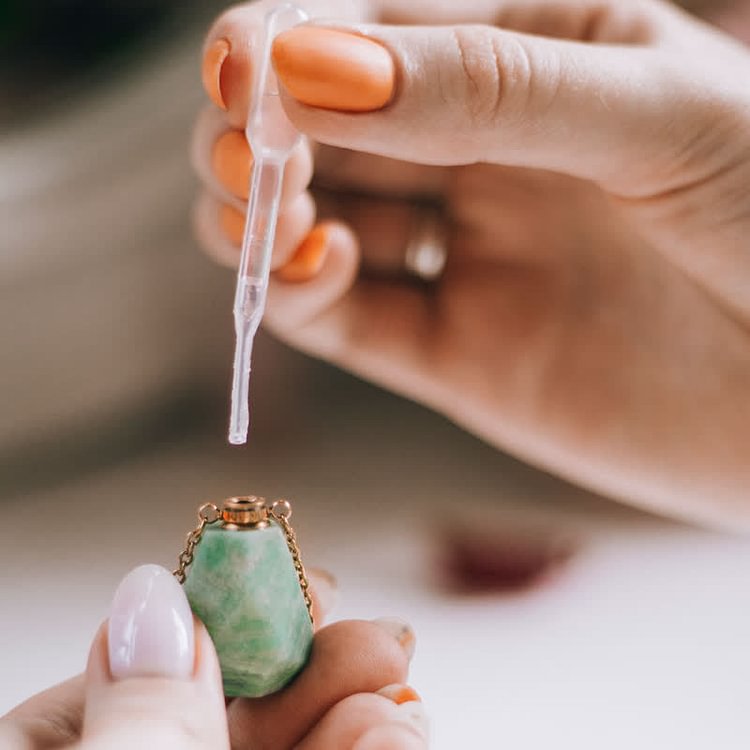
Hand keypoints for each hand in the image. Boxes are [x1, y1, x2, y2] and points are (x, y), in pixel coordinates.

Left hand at [0, 565, 425, 748]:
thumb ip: (136, 715)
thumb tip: (153, 591)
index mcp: (68, 749)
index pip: (159, 661)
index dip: (242, 619)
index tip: (308, 588)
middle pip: (240, 705)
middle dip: (319, 667)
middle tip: (379, 644)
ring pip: (293, 746)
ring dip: (358, 714)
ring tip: (400, 703)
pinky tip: (398, 732)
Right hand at [192, 0, 749, 527]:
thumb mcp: (658, 114)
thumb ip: (491, 85)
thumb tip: (315, 64)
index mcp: (527, 57)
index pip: (367, 29)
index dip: (282, 43)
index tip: (240, 72)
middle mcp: (479, 156)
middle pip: (315, 131)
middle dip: (255, 135)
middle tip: (246, 157)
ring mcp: (463, 257)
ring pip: (313, 222)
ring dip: (261, 216)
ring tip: (271, 218)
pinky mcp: (456, 353)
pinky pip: (351, 317)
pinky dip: (307, 293)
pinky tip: (319, 266)